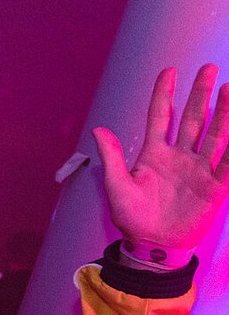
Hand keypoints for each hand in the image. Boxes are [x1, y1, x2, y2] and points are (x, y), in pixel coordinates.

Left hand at [94, 65, 228, 251]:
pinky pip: (227, 164)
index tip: (169, 71)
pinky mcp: (215, 188)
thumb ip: (112, 157)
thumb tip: (98, 129)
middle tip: (209, 68)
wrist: (151, 246)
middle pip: (193, 118)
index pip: (161, 116)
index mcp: (154, 153)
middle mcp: (179, 157)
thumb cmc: (132, 217)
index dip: (164, 94)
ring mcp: (199, 170)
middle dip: (201, 93)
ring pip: (215, 135)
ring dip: (224, 113)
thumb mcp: (117, 186)